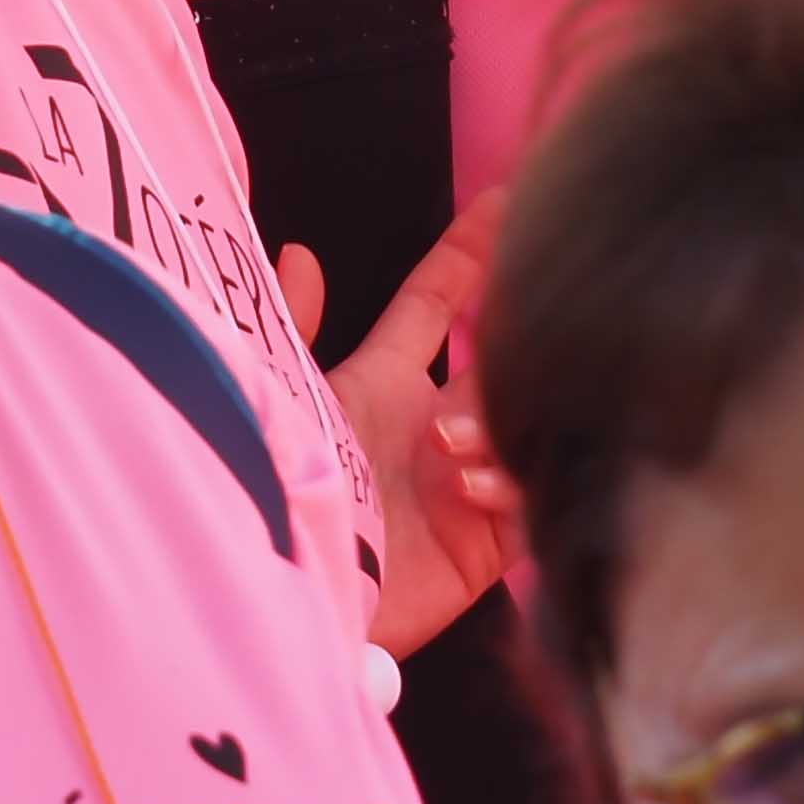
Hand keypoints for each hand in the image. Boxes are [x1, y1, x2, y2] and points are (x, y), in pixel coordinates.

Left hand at [293, 211, 519, 655]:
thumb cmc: (276, 499)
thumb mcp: (280, 402)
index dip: (468, 252)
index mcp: (379, 383)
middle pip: (491, 356)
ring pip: (518, 419)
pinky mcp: (483, 545)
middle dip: (503, 341)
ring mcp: (462, 482)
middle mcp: (430, 424)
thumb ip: (287, 328)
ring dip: (494, 420)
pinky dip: (509, 482)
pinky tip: (477, 484)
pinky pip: (527, 497)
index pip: (435, 302)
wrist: (287, 605)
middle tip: (500, 342)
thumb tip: (297, 252)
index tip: (507, 198)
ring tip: (451, 445)